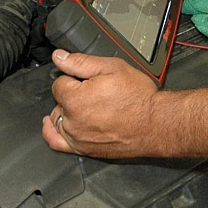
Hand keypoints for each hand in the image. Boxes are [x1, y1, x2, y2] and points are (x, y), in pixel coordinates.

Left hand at [43, 49, 162, 158]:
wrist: (156, 124)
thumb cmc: (139, 99)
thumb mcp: (112, 68)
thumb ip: (80, 62)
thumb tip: (59, 57)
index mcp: (75, 98)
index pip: (59, 82)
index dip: (74, 77)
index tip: (87, 79)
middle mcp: (72, 121)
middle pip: (58, 101)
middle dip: (71, 94)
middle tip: (93, 92)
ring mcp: (78, 138)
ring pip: (57, 119)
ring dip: (65, 111)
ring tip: (83, 105)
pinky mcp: (85, 149)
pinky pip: (57, 143)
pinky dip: (52, 133)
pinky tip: (52, 126)